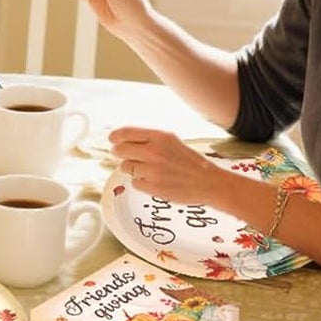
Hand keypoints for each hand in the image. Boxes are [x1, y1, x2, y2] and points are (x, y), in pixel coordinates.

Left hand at [109, 126, 226, 204]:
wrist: (208, 182)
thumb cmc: (190, 161)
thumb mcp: (171, 141)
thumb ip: (149, 139)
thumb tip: (123, 139)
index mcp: (159, 137)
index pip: (125, 133)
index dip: (115, 136)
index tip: (112, 139)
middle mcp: (154, 152)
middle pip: (119, 150)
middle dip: (119, 152)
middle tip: (125, 155)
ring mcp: (152, 170)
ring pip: (125, 167)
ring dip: (131, 168)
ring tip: (147, 169)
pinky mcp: (152, 187)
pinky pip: (134, 183)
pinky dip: (141, 182)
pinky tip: (153, 180)